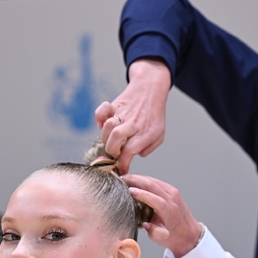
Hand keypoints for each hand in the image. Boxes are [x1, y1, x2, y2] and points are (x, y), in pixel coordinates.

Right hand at [94, 59, 170, 173]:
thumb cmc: (154, 114)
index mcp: (146, 132)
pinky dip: (99, 119)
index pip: (130, 151)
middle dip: (111, 151)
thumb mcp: (159, 134)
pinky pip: (101, 112)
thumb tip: (134, 156)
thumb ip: (148, 148)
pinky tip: (103, 124)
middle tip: (115, 153)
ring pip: (108, 128)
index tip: (121, 168)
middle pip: (116, 139)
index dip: (123, 163)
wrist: (151, 88)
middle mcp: (134, 123)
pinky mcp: (114, 105)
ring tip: (111, 140)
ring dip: (105, 138)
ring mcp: (123, 113)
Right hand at [121, 174, 202, 257]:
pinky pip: (156, 181)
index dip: (141, 194)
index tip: (128, 191)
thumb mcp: (161, 238)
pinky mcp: (171, 190)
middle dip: (135, 180)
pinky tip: (135, 180)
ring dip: (138, 178)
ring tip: (124, 178)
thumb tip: (144, 224)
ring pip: (153, 180)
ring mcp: (172, 192)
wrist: (189, 234)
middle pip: (152, 184)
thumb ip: (153, 231)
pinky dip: (144, 179)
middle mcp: (172, 199)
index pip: (154, 198)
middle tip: (121, 179)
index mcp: (169, 210)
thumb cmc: (174, 236)